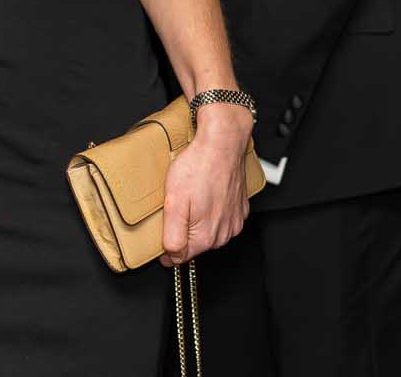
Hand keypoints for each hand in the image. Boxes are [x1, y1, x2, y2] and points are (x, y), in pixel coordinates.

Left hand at [160, 107, 251, 263]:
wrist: (222, 143)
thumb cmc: (199, 166)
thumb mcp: (174, 202)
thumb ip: (172, 235)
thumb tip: (170, 256)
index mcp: (205, 236)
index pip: (180, 257)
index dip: (165, 248)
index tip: (161, 234)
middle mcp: (223, 233)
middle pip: (194, 245)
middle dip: (182, 231)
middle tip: (175, 208)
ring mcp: (233, 221)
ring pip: (209, 232)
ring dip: (197, 221)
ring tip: (190, 198)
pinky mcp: (239, 209)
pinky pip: (221, 218)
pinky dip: (212, 211)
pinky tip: (204, 194)